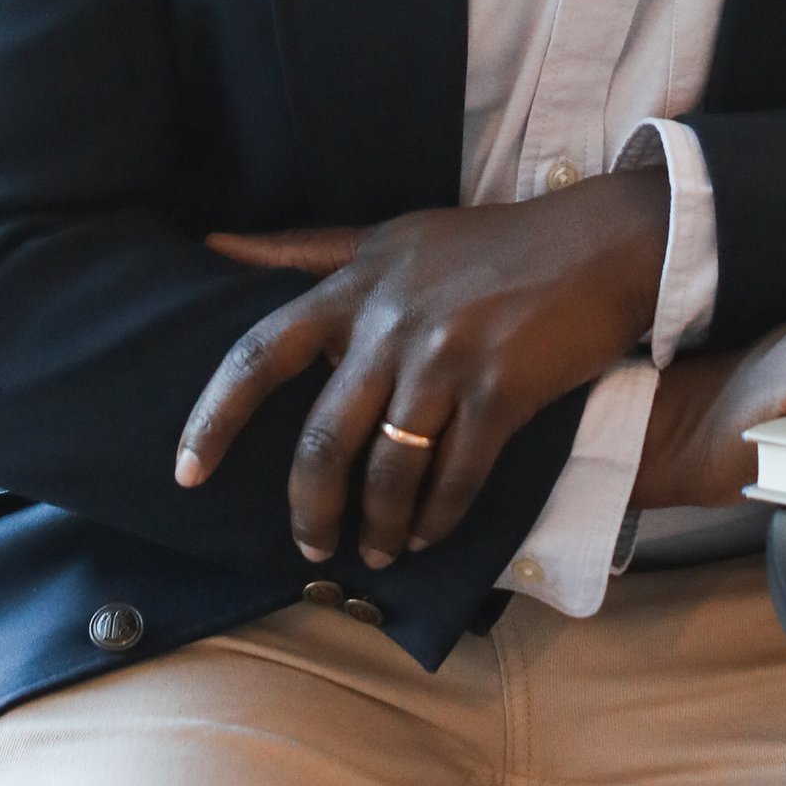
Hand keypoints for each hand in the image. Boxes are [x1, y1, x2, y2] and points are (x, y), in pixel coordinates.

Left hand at [177, 172, 673, 570]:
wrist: (599, 244)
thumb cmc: (488, 244)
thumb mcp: (389, 235)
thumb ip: (305, 249)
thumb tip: (212, 243)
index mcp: (355, 284)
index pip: (260, 354)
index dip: (214, 418)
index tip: (186, 473)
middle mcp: (390, 320)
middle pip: (321, 439)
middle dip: (309, 509)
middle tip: (310, 548)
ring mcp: (446, 356)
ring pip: (387, 470)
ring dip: (375, 526)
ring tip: (374, 551)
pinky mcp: (501, 389)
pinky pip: (455, 478)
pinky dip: (436, 519)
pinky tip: (426, 536)